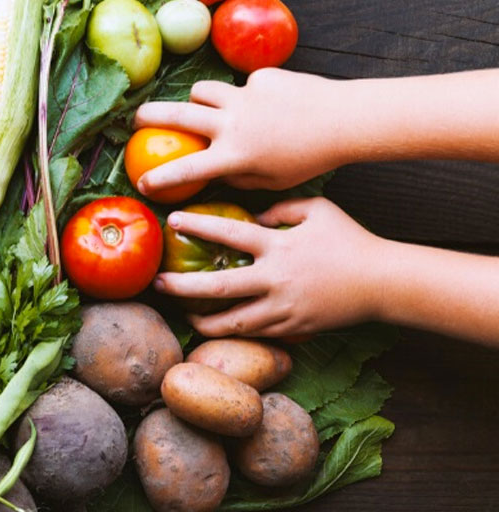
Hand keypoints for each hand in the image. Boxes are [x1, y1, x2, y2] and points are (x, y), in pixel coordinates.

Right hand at [133, 69, 342, 194]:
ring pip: (204, 92)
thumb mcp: (272, 181)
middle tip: (136, 119)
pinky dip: (249, 95)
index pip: (185, 169)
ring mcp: (243, 96)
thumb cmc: (310, 159)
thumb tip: (217, 172)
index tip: (142, 182)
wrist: (343, 120)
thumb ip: (239, 178)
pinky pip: (244, 86)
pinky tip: (273, 103)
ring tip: (201, 106)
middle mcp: (231, 123)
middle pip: (177, 115)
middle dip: (150, 117)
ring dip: (198, 100)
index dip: (159, 178)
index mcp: (234, 156)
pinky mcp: (260, 77)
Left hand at [153, 197, 384, 338]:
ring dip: (203, 320)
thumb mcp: (317, 210)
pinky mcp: (292, 328)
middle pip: (218, 286)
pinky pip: (256, 333)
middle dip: (183, 286)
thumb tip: (251, 216)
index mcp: (278, 246)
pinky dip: (234, 333)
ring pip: (233, 321)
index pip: (228, 234)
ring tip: (183, 315)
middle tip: (158, 283)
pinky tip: (217, 328)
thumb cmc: (349, 240)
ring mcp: (283, 308)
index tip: (173, 221)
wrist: (383, 282)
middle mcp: (275, 279)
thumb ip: (281, 208)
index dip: (198, 226)